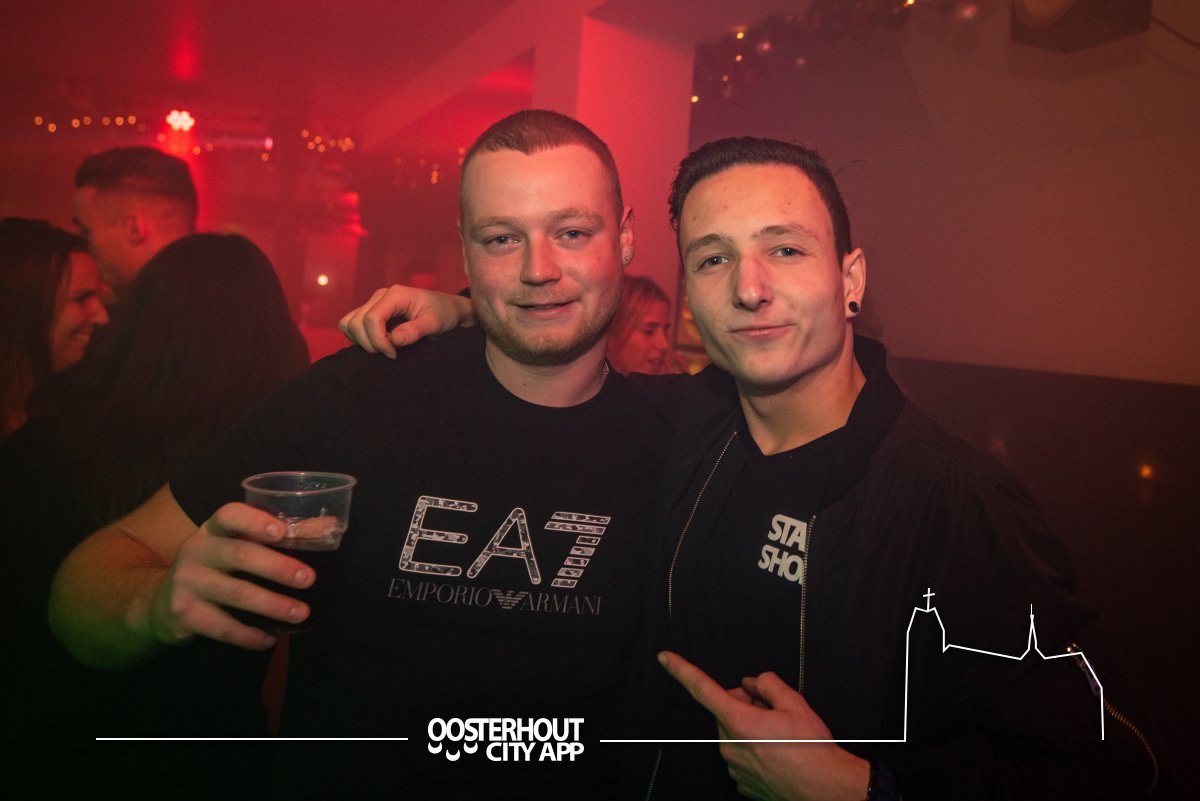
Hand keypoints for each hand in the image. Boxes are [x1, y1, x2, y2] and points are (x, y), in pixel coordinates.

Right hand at [146, 503, 316, 649]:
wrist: (161, 604)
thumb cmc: (215, 568)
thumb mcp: (237, 546)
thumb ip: (280, 536)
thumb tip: (330, 527)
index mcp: (213, 530)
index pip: (229, 515)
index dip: (254, 521)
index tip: (282, 531)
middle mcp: (197, 551)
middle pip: (239, 555)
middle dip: (277, 567)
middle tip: (309, 578)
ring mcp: (187, 582)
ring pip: (236, 593)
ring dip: (272, 605)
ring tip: (300, 613)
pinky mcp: (184, 613)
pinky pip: (222, 627)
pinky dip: (248, 635)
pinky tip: (269, 640)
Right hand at [338, 284, 474, 357]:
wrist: (447, 309)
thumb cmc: (443, 314)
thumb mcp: (435, 323)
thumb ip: (415, 331)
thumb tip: (394, 339)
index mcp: (395, 295)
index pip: (371, 318)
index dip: (378, 341)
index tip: (394, 354)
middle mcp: (380, 296)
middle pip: (355, 322)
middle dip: (370, 343)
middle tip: (391, 354)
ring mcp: (373, 303)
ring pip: (349, 323)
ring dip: (361, 341)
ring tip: (384, 349)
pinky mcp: (371, 312)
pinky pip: (352, 325)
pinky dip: (359, 338)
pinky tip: (379, 345)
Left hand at [658, 651, 869, 800]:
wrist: (824, 789)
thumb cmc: (812, 750)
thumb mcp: (795, 703)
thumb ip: (767, 684)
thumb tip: (754, 683)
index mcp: (738, 721)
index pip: (702, 688)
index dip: (681, 670)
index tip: (665, 658)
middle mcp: (729, 745)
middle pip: (727, 710)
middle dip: (745, 705)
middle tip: (773, 713)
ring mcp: (733, 766)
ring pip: (734, 734)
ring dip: (751, 729)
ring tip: (780, 738)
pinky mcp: (740, 781)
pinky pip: (741, 755)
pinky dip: (755, 749)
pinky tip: (777, 754)